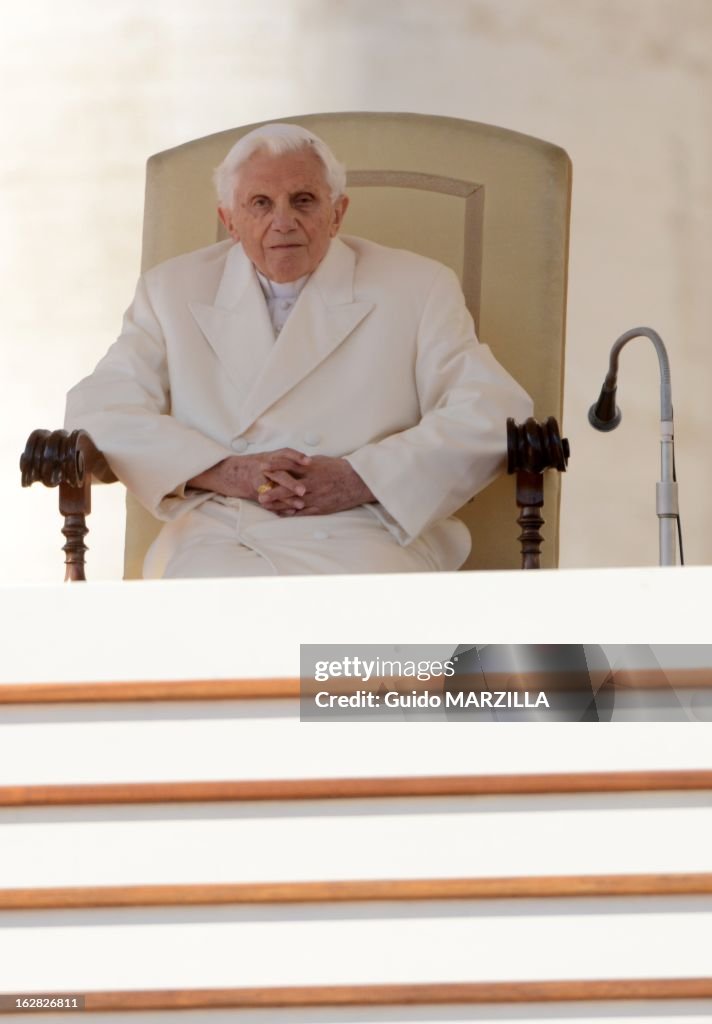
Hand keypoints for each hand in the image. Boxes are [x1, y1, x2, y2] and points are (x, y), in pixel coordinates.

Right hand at [187, 449, 311, 507]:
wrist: (225, 472)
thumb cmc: (250, 466)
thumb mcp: (266, 460)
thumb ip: (283, 463)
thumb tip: (305, 467)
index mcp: (269, 457)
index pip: (284, 453)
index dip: (297, 456)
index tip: (310, 461)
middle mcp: (263, 466)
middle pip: (279, 472)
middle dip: (292, 482)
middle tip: (305, 490)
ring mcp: (256, 478)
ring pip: (271, 489)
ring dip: (286, 497)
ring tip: (300, 504)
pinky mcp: (252, 490)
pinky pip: (266, 499)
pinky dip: (277, 506)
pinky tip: (289, 512)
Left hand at [258, 455, 374, 516]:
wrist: (357, 482)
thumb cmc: (340, 469)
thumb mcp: (321, 461)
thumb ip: (305, 463)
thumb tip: (292, 461)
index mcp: (311, 469)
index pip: (288, 466)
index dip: (274, 466)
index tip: (262, 466)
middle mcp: (311, 483)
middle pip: (287, 487)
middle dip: (271, 491)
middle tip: (258, 493)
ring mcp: (315, 497)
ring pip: (292, 502)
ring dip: (277, 504)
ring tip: (265, 505)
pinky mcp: (320, 508)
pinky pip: (302, 513)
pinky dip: (290, 513)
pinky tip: (280, 513)